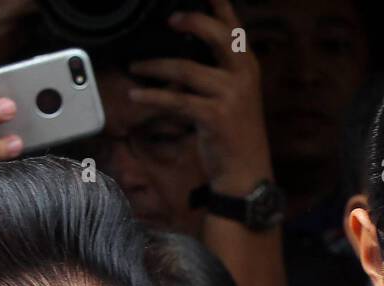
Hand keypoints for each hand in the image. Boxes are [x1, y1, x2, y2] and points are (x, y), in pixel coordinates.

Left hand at [127, 0, 273, 194]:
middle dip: (191, 22)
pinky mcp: (214, 116)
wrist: (245, 172)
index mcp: (247, 65)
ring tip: (136, 66)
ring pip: (186, 69)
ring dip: (155, 66)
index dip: (219, 5)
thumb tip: (180, 53)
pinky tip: (137, 95)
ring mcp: (230, 94)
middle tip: (168, 20)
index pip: (234, 27)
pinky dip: (153, 96)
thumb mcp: (232, 96)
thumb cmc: (233, 134)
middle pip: (216, 35)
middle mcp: (243, 74)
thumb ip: (215, 72)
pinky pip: (176, 100)